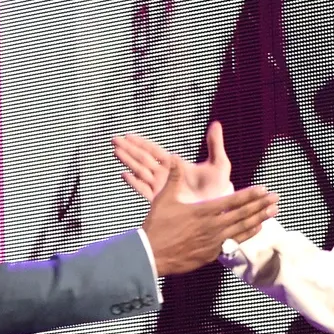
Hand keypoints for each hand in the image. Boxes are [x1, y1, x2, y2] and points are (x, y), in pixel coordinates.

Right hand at [114, 122, 234, 203]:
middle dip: (128, 149)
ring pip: (140, 171)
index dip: (141, 143)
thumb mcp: (219, 163)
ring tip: (116, 151)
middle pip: (142, 159)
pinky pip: (144, 190)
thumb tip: (216, 124)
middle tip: (114, 139)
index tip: (128, 135)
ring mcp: (162, 187)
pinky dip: (134, 182)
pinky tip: (124, 174)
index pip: (154, 151)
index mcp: (175, 164)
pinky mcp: (162, 200)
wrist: (219, 209)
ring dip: (128, 161)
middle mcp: (165, 175)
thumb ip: (215, 144)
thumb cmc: (219, 188)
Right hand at [140, 159, 277, 276]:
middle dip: (261, 205)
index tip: (263, 189)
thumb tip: (173, 157)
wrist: (151, 255)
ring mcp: (214, 242)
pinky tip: (257, 230)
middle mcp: (213, 226)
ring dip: (260, 219)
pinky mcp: (211, 254)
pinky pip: (234, 243)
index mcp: (203, 211)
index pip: (232, 201)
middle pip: (243, 214)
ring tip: (273, 212)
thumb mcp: (164, 199)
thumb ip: (173, 178)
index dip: (250, 195)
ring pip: (242, 229)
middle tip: (277, 199)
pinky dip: (247, 235)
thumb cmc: (157, 227)